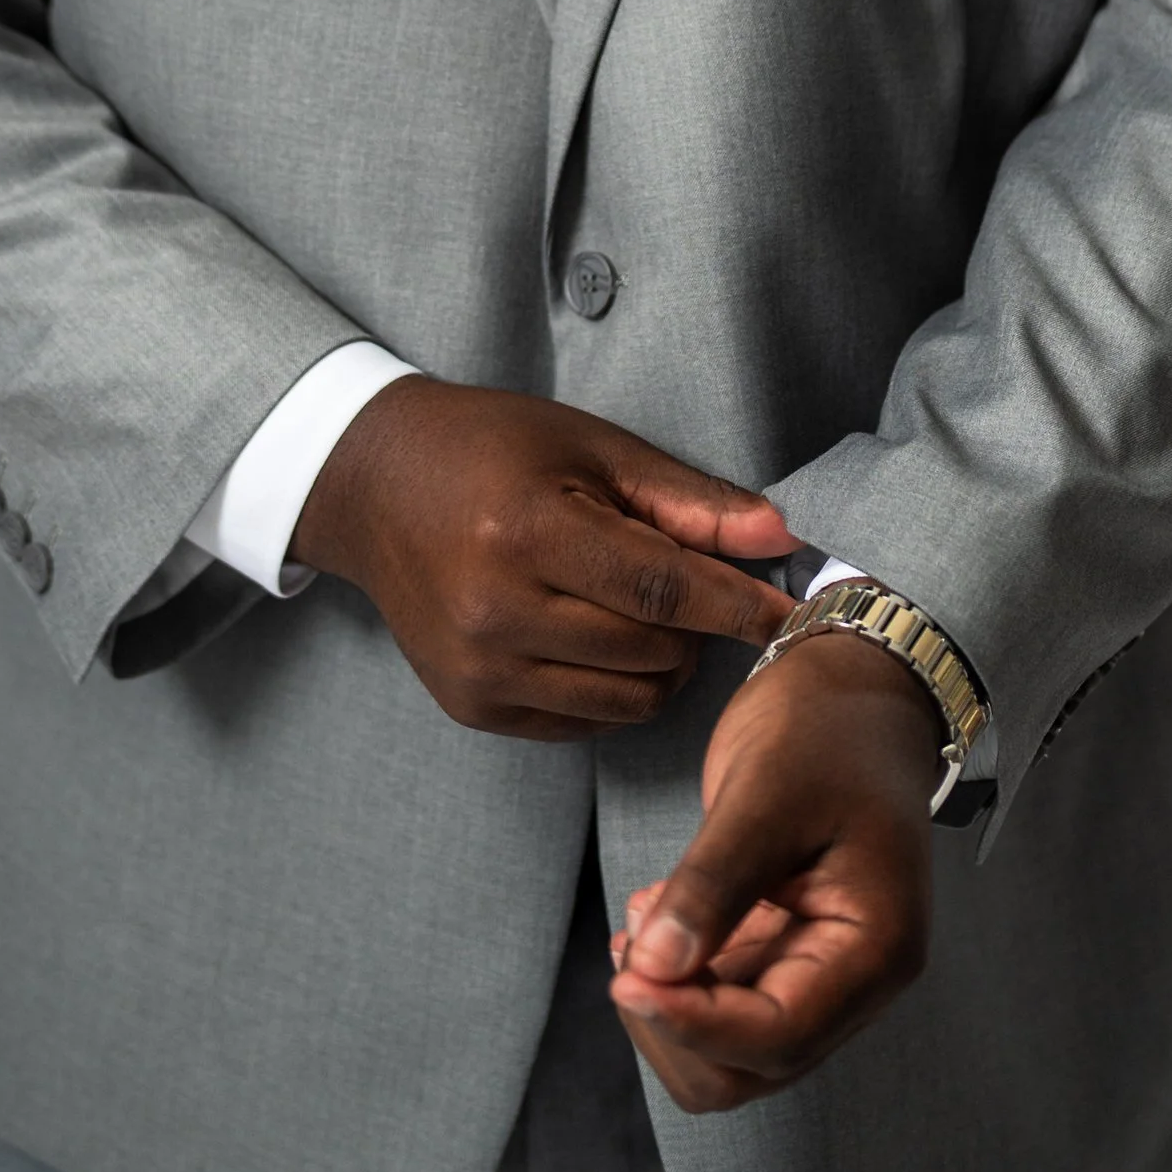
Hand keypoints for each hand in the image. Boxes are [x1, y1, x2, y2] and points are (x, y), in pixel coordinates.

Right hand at [290, 376, 795, 739]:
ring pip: (630, 699)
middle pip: (654, 650)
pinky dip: (614, 686)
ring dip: (661, 662)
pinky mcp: (471, 707)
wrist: (377, 487)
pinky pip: (586, 721)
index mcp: (527, 533)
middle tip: (686, 581)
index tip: (794, 610)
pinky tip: (591, 633)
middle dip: (697, 625)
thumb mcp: (593, 449)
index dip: (739, 605)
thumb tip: (781, 538)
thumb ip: (690, 502)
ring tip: (637, 607)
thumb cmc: (493, 451)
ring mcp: (478, 670)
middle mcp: (495, 612)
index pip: (663, 591)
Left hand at [608, 629, 944, 1112]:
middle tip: (631, 944)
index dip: (694, 1023)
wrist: (853, 690)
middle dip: (675, 1023)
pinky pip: (719, 1003)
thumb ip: (712, 884)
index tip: (627, 974)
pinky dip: (674, 977)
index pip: (779, 1038)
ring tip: (642, 917)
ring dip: (668, 1004)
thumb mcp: (765, 793)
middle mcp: (854, 981)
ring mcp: (819, 972)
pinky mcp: (783, 952)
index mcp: (876, 950)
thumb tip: (653, 969)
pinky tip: (655, 910)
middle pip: (749, 1068)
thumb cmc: (826, 729)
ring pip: (727, 1051)